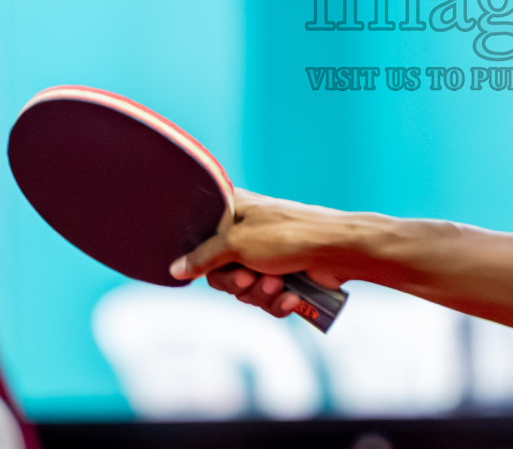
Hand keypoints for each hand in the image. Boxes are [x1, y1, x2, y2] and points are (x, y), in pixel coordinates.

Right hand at [169, 190, 347, 318]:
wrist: (338, 250)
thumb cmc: (288, 235)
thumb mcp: (237, 242)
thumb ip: (203, 257)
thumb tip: (174, 269)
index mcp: (233, 211)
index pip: (201, 244)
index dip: (208, 264)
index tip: (223, 266)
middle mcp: (247, 232)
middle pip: (222, 274)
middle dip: (239, 283)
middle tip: (251, 277)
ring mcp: (266, 254)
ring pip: (246, 290)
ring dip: (261, 293)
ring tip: (279, 283)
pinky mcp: (284, 274)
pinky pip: (268, 298)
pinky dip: (278, 301)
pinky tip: (291, 297)